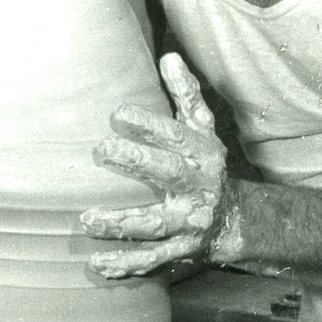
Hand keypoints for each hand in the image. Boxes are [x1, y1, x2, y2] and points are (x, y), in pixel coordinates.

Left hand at [82, 53, 235, 279]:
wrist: (234, 221)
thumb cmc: (205, 166)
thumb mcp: (201, 130)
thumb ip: (185, 96)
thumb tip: (169, 57)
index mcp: (201, 154)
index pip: (175, 136)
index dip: (148, 125)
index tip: (116, 114)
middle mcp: (198, 187)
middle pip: (169, 174)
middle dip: (137, 162)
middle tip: (101, 151)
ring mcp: (190, 223)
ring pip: (155, 224)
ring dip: (121, 223)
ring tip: (87, 219)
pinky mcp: (181, 251)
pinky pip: (152, 259)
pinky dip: (125, 264)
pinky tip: (97, 263)